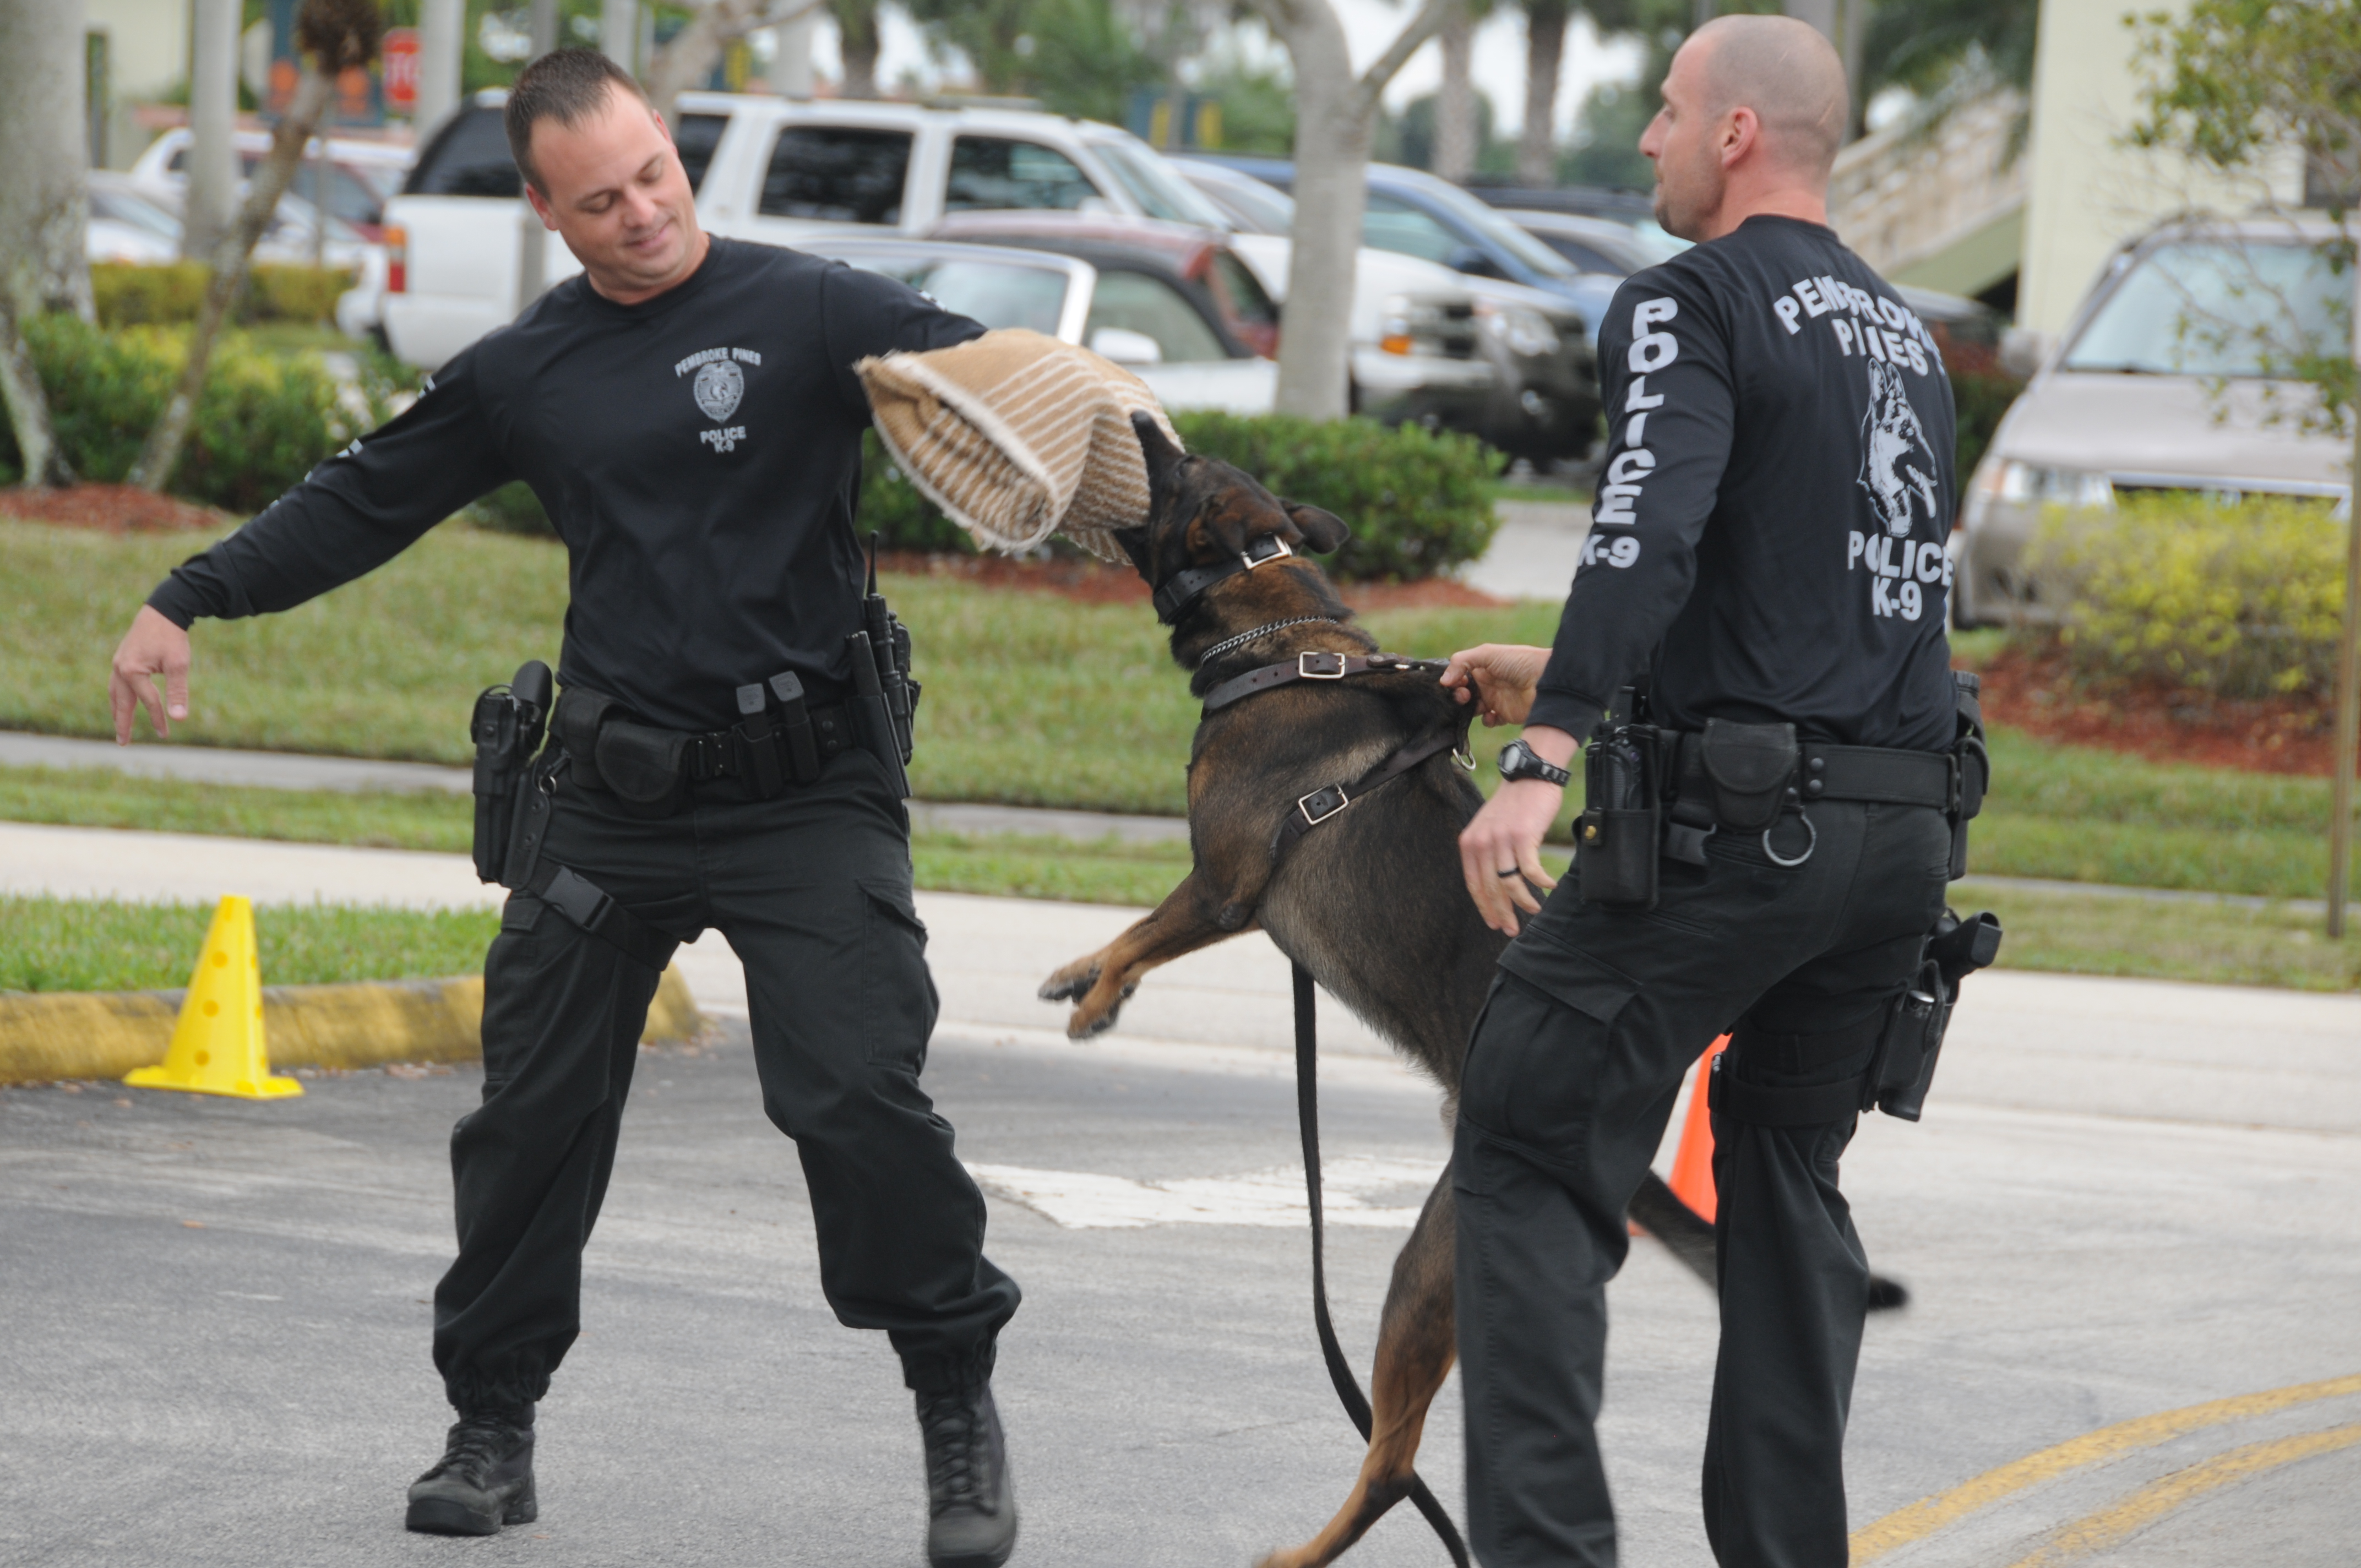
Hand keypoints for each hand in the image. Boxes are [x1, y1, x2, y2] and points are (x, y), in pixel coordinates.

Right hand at [110, 606, 191, 742]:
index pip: (148, 701)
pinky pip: (116, 684)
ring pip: (115, 694)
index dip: (158, 719)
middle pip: (121, 703)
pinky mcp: (121, 659)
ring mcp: (117, 663)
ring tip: (119, 727)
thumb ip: (178, 692)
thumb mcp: (179, 665)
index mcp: (133, 672)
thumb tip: (180, 718)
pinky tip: (122, 702)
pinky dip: (118, 696)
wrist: (163, 611)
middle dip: (123, 724)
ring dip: (117, 711)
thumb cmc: (172, 638)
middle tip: (122, 743)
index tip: (165, 735)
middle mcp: (120, 669)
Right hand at [1441, 644, 1548, 727]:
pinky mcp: (1505, 715)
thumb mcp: (1487, 653)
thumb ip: (1461, 662)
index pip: (1459, 675)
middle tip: (1463, 695)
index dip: (1453, 680)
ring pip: (1473, 709)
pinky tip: (1491, 715)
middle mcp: (1487, 683)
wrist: (1546, 680)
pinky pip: (1489, 722)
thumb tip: (1443, 681)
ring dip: (1469, 709)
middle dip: (1458, 696)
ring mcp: (1496, 699)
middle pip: (1463, 693)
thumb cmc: (1519, 661)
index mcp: (1482, 667)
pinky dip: (1486, 721)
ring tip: (1477, 706)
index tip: (1451, 684)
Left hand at [1459, 723, 1576, 935]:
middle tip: (1513, 929)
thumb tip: (1495, 886)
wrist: (1529, 776)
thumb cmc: (1513, 805)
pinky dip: (1541, 882)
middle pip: (1491, 889)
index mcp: (1470, 843)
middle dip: (1503, 913)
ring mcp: (1501, 840)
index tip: (1494, 924)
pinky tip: (1550, 887)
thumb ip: (1487, 853)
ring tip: (1535, 910)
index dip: (1484, 907)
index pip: (1474, 885)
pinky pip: (1531, 870)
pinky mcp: (1522, 836)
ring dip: (1524, 902)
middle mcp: (1482, 843)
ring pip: (1511, 884)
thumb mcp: (1489, 828)